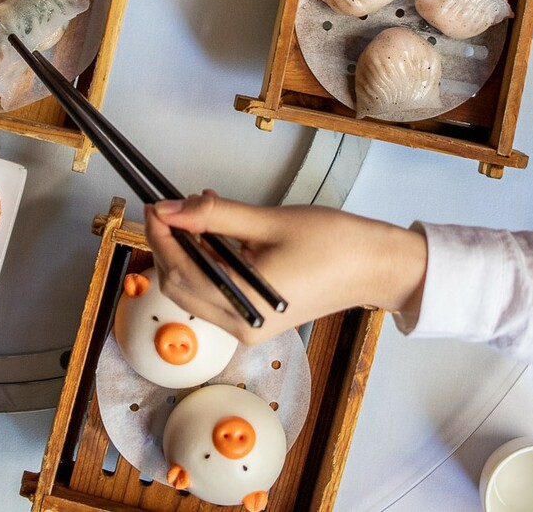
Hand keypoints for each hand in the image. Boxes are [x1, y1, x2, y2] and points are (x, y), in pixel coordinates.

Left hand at [143, 192, 426, 343]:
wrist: (378, 268)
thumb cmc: (335, 244)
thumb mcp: (269, 222)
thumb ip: (214, 216)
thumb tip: (173, 209)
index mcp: (244, 303)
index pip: (180, 270)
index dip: (161, 236)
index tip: (155, 206)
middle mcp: (241, 325)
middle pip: (178, 285)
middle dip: (168, 246)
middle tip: (168, 209)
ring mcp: (248, 326)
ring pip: (193, 291)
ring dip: (186, 254)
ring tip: (195, 214)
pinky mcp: (255, 319)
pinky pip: (215, 294)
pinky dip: (206, 265)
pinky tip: (213, 235)